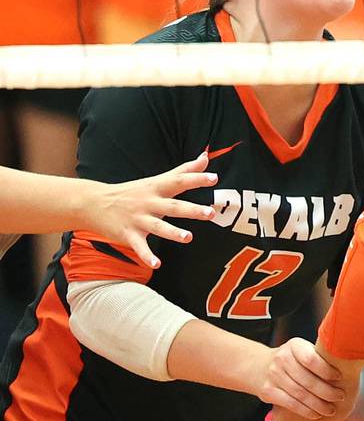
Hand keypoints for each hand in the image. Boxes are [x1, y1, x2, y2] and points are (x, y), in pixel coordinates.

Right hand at [82, 153, 217, 268]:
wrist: (93, 203)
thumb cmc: (132, 191)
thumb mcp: (157, 179)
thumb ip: (183, 170)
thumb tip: (206, 156)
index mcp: (157, 188)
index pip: (179, 181)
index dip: (196, 179)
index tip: (214, 178)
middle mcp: (149, 203)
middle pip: (173, 206)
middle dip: (192, 210)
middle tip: (210, 213)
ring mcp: (138, 219)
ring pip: (158, 226)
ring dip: (173, 232)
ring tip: (188, 237)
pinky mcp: (128, 235)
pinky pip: (139, 247)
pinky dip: (147, 255)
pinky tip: (157, 263)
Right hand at [272, 344, 363, 420]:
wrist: (259, 366)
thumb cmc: (291, 358)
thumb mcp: (301, 349)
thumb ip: (318, 356)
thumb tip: (348, 362)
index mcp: (293, 346)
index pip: (311, 359)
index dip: (327, 370)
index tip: (340, 377)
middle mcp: (282, 358)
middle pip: (307, 380)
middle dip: (327, 391)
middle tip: (340, 396)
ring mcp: (274, 375)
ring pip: (300, 394)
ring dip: (318, 404)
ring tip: (331, 408)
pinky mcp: (268, 391)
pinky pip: (290, 404)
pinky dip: (305, 411)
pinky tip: (316, 414)